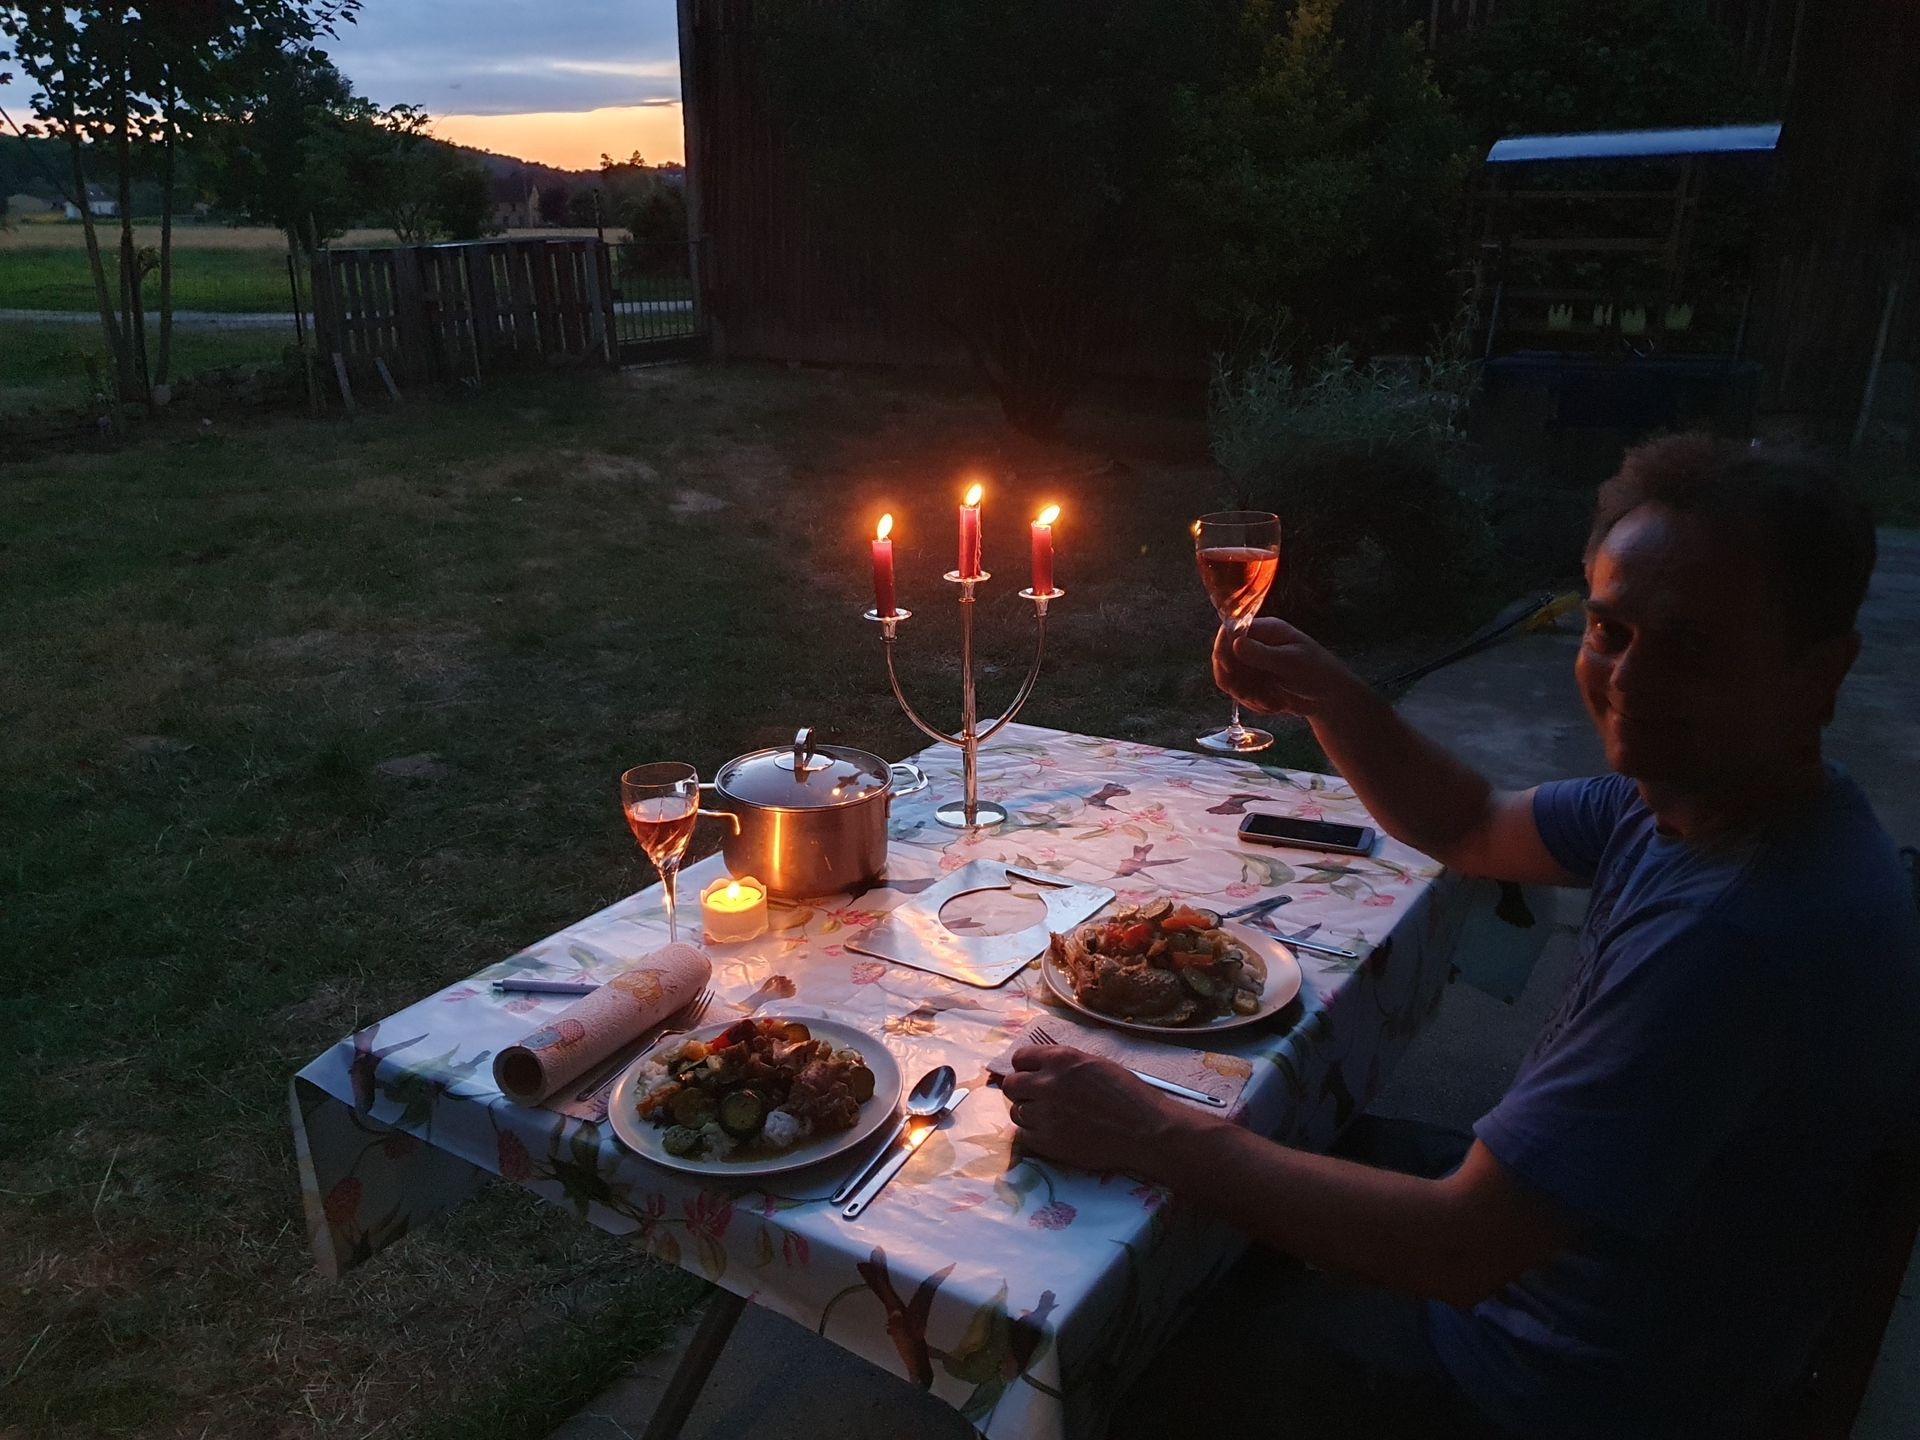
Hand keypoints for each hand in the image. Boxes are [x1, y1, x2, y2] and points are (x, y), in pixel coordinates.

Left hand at [1001, 1045, 1199, 1176]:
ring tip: (1050, 1118)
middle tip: (1037, 1098)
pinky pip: (1024, 1136)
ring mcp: (1045, 1114)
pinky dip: (1035, 1135)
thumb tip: (1042, 1067)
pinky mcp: (1048, 1142)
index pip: (1020, 1058)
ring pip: (1016, 1112)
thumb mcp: (1095, 1064)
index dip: (1025, 1068)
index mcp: (1061, 1059)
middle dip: (1021, 1091)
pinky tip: (1054, 1133)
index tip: (1032, 1076)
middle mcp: (1047, 1083)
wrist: (1145, 1129)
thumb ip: (1065, 1064)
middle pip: (1011, 1085)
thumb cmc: (1128, 1094)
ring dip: (1029, 1114)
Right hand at [1211, 617, 1356, 719]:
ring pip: (1230, 680)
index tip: (1230, 671)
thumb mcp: (1291, 662)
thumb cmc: (1317, 672)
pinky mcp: (1253, 683)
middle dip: (1236, 680)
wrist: (1329, 698)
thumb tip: (1235, 643)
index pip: (1231, 631)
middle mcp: (1255, 645)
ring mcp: (1253, 665)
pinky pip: (1240, 694)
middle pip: (1224, 658)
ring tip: (1272, 703)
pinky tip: (1276, 705)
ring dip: (1248, 696)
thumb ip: (1263, 654)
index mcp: (1265, 630)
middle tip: (1251, 696)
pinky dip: (1255, 704)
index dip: (1223, 649)